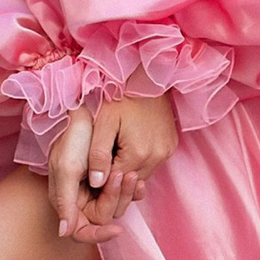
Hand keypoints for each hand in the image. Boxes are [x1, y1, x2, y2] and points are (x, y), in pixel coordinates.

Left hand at [50, 92, 178, 238]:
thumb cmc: (121, 96)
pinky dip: (139, 161)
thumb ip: (97, 154)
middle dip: (114, 176)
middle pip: (130, 181)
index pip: (116, 182)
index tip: (88, 173)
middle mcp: (157, 157)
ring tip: (112, 152)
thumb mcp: (103, 123)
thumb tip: (96, 183)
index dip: (100, 180)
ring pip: (141, 174)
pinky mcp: (171, 146)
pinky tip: (127, 147)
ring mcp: (167, 152)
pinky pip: (152, 163)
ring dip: (127, 169)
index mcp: (139, 153)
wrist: (147, 77)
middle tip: (98, 164)